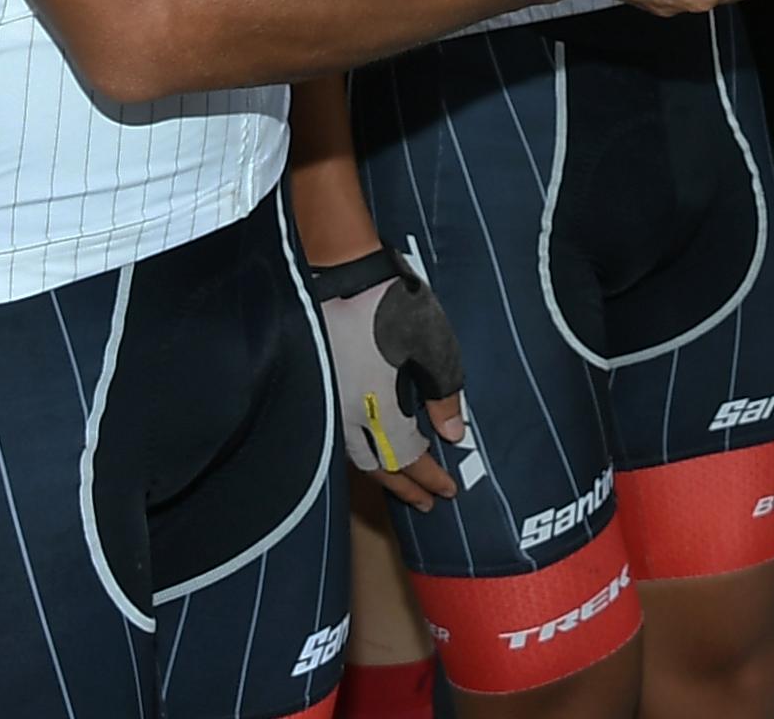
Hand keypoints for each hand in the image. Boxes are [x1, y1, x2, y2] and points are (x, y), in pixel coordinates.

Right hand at [314, 250, 468, 507]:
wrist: (342, 271)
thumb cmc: (393, 305)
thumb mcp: (435, 346)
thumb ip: (445, 394)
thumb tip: (452, 433)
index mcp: (378, 411)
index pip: (406, 460)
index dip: (428, 477)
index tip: (448, 491)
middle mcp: (348, 416)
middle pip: (376, 468)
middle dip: (403, 487)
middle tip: (426, 502)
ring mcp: (330, 403)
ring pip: (354, 454)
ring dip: (381, 473)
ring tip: (401, 482)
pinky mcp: (321, 387)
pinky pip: (342, 433)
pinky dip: (362, 449)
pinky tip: (373, 446)